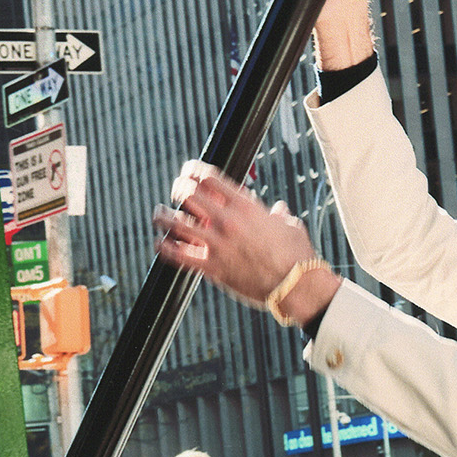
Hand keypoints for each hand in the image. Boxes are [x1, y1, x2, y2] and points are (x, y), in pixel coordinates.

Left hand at [154, 161, 338, 326]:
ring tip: (160, 214)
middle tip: (177, 190)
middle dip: (178, 188)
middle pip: (188, 194)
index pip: (210, 178)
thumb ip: (279, 216)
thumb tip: (278, 210)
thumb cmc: (297, 256)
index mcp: (246, 207)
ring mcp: (216, 244)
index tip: (190, 171)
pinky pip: (177, 255)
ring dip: (163, 216)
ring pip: (175, 222)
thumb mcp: (291, 227)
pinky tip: (160, 242)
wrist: (296, 286)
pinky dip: (164, 247)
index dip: (195, 170)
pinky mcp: (211, 267)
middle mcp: (227, 222)